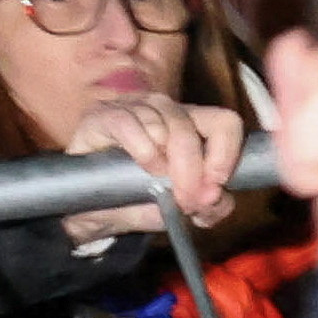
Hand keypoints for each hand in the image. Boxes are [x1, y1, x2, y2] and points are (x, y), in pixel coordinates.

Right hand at [56, 97, 245, 239]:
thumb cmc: (139, 199)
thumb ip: (209, 205)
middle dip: (194, 170)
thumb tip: (218, 199)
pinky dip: (142, 150)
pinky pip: (129, 124)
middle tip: (186, 201)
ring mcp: (133, 107)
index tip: (214, 187)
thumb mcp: (181, 208)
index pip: (225, 121)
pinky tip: (143, 167)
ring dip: (166, 164)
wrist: (91, 211)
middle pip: (192, 127)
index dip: (226, 154)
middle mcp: (165, 108)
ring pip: (163, 125)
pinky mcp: (102, 115)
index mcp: (192, 124)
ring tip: (156, 184)